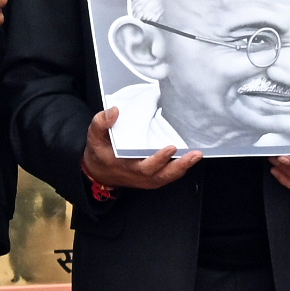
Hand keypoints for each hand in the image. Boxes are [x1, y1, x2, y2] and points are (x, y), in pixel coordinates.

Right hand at [80, 106, 199, 192]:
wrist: (98, 173)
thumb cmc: (99, 153)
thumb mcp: (94, 136)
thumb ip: (101, 123)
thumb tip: (114, 111)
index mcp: (125, 165)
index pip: (145, 166)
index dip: (158, 159)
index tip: (170, 147)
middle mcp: (138, 175)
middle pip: (162, 174)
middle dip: (179, 164)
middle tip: (194, 154)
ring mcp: (146, 179)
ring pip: (168, 177)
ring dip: (183, 167)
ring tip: (196, 156)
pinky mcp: (151, 179)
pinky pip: (168, 177)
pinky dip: (179, 170)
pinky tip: (189, 160)